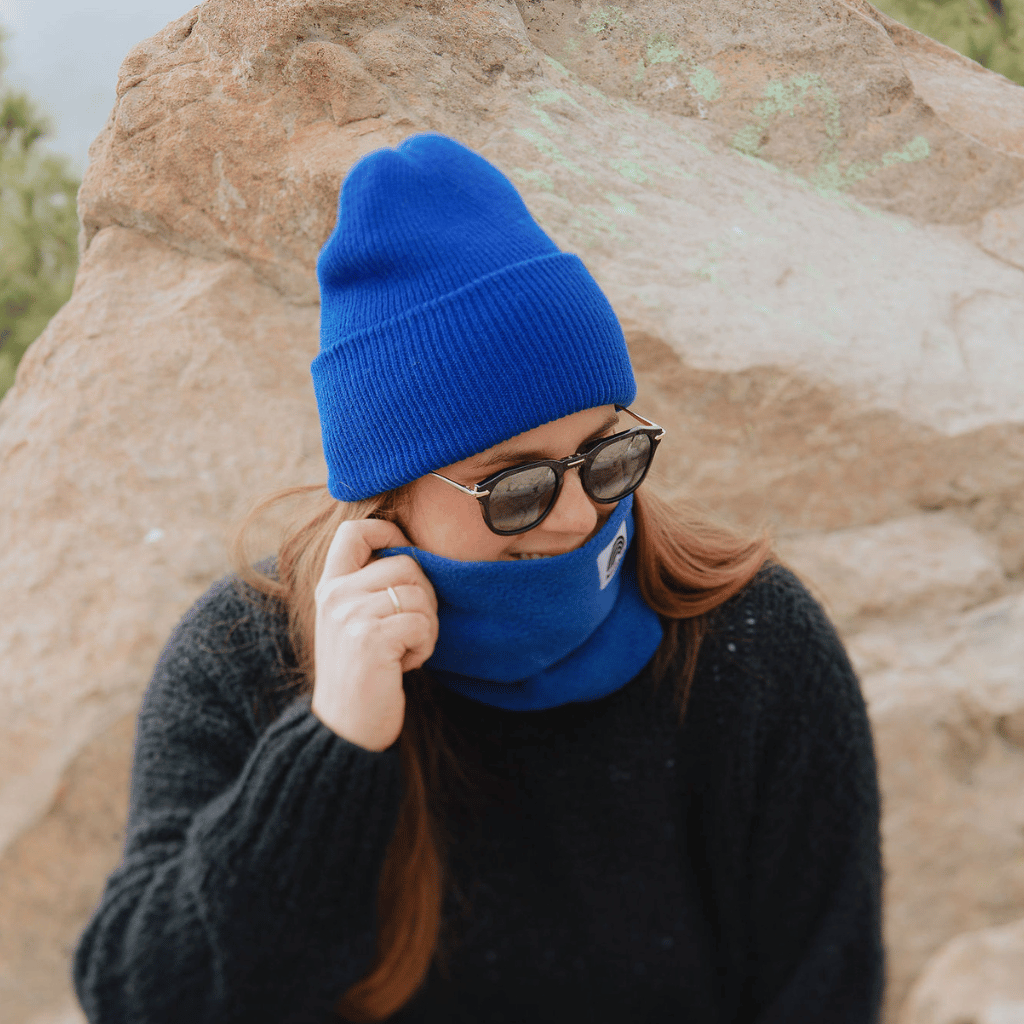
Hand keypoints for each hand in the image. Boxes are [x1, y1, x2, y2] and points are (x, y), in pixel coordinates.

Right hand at [311, 518, 438, 750]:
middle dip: (424, 597)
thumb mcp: (355, 622)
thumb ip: (371, 587)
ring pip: (419, 595)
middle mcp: (335, 595)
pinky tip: (404, 666)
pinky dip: (424, 647)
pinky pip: (422, 623)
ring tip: (404, 651)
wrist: (346, 729)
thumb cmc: (363, 673)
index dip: (389, 531)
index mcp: (330, 586)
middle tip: (410, 631)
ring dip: (426, 627)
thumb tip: (414, 552)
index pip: (353, 531)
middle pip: (406, 564)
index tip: (405, 553)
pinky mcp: (370, 639)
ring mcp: (350, 615)